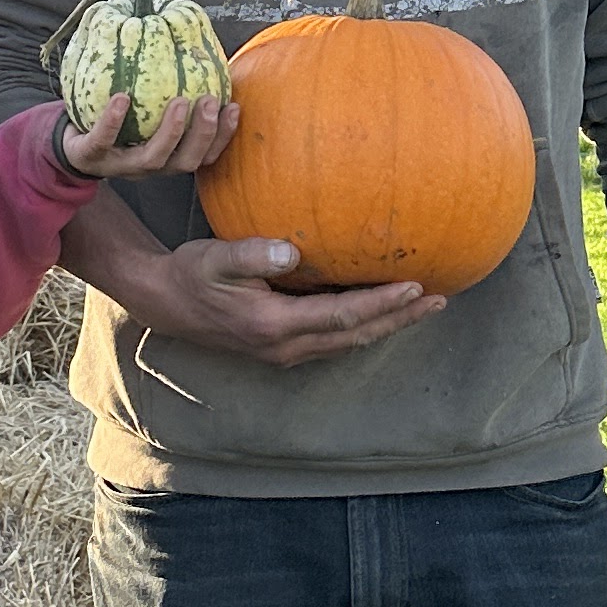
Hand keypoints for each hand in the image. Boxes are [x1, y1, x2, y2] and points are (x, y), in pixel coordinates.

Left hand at [56, 88, 239, 181]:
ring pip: (152, 159)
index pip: (204, 155)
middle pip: (185, 162)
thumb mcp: (146, 112)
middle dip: (203, 135)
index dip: (222, 136)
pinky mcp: (91, 156)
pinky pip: (103, 140)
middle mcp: (148, 167)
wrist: (69, 145)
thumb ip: (169, 91)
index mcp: (167, 157)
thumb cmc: (118, 124)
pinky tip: (122, 98)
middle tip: (210, 101)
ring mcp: (120, 165)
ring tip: (179, 101)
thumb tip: (196, 47)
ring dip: (170, 132)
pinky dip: (113, 121)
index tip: (234, 106)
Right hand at [130, 231, 446, 366]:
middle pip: (356, 334)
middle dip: (400, 319)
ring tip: (423, 305)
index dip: (381, 303)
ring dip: (388, 324)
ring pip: (349, 341)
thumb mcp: (214, 257)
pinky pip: (335, 338)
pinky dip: (364, 324)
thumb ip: (252, 255)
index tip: (415, 285)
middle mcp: (285, 346)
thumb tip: (291, 254)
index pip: (341, 315)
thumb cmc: (191, 273)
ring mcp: (286, 352)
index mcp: (273, 325)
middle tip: (439, 299)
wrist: (166, 303)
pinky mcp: (284, 348)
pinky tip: (382, 309)